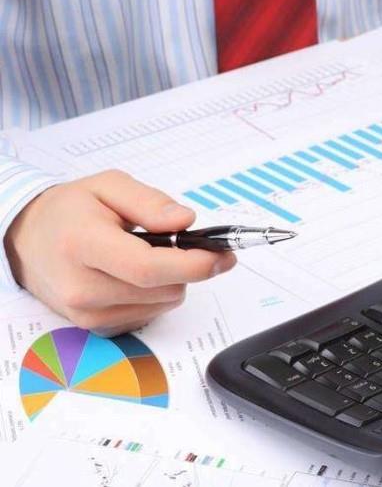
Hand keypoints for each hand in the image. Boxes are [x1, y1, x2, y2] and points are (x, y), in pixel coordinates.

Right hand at [4, 170, 235, 335]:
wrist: (28, 240)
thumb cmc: (69, 211)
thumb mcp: (108, 186)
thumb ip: (149, 202)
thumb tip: (186, 221)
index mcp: (83, 244)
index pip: (148, 267)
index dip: (193, 264)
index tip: (222, 256)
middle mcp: (82, 287)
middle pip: (164, 290)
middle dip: (187, 267)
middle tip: (185, 244)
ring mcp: (87, 313)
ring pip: (163, 304)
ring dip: (172, 281)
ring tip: (147, 255)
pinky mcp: (95, 327)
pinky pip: (150, 314)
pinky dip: (156, 294)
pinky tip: (135, 275)